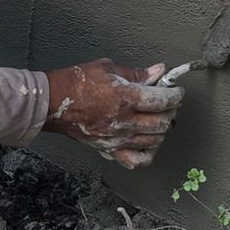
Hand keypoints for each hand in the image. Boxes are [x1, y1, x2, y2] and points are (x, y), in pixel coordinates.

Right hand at [43, 59, 183, 169]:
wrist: (53, 103)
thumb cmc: (76, 82)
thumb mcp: (108, 68)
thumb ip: (137, 73)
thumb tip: (158, 72)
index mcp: (126, 97)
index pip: (163, 100)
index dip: (175, 95)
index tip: (176, 90)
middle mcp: (125, 121)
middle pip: (163, 122)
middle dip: (172, 111)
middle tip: (168, 103)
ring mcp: (118, 138)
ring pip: (155, 141)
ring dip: (162, 130)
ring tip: (159, 118)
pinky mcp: (110, 149)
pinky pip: (137, 161)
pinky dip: (148, 154)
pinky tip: (147, 142)